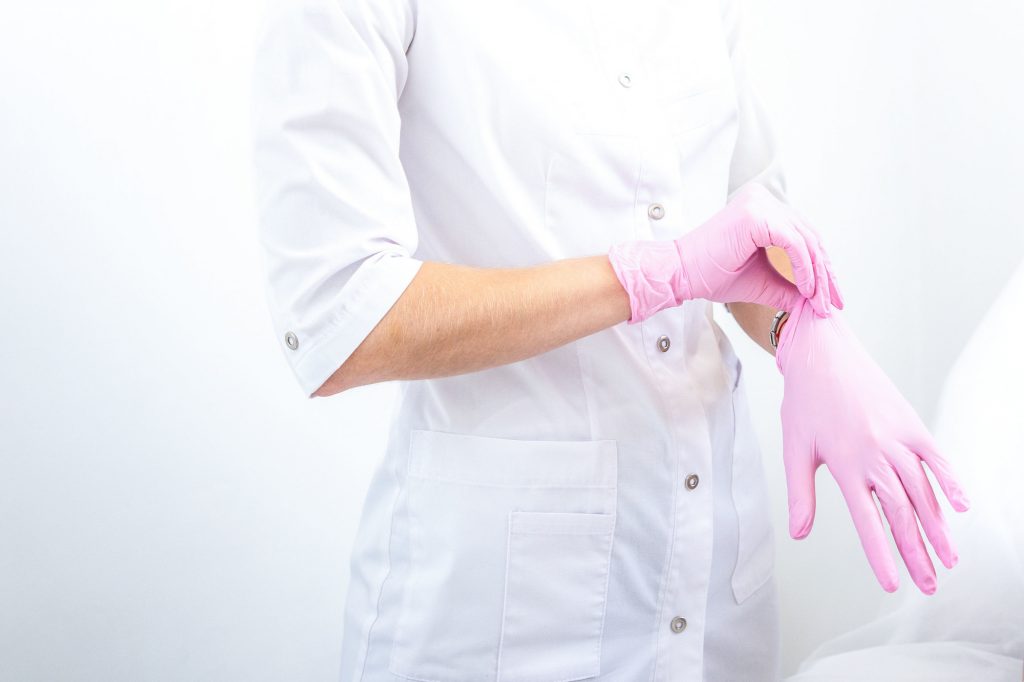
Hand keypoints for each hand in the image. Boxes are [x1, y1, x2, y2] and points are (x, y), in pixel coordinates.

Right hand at [608, 182, 842, 322]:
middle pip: (809, 236)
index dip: (820, 267)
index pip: (803, 235)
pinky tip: (806, 289)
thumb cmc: (711, 275)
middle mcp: (763, 200)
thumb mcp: (761, 281)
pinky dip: (804, 268)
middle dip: (825, 273)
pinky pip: (794, 242)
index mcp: (762, 209)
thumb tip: (815, 302)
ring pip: (806, 240)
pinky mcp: (756, 215)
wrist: (681, 274)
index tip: (828, 297)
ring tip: (820, 302)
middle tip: (832, 303)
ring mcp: (759, 204)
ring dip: (817, 275)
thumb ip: (788, 286)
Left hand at [776, 297, 970, 593]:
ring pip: (923, 492)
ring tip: (948, 559)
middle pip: (902, 514)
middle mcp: (876, 455)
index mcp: (845, 464)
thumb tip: (798, 534)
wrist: (822, 353)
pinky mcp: (911, 423)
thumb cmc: (805, 401)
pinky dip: (950, 483)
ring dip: (937, 528)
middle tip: (931, 586)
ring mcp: (898, 439)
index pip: (868, 522)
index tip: (894, 585)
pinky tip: (960, 508)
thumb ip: (800, 494)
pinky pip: (936, 458)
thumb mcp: (794, 448)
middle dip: (917, 552)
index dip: (882, 556)